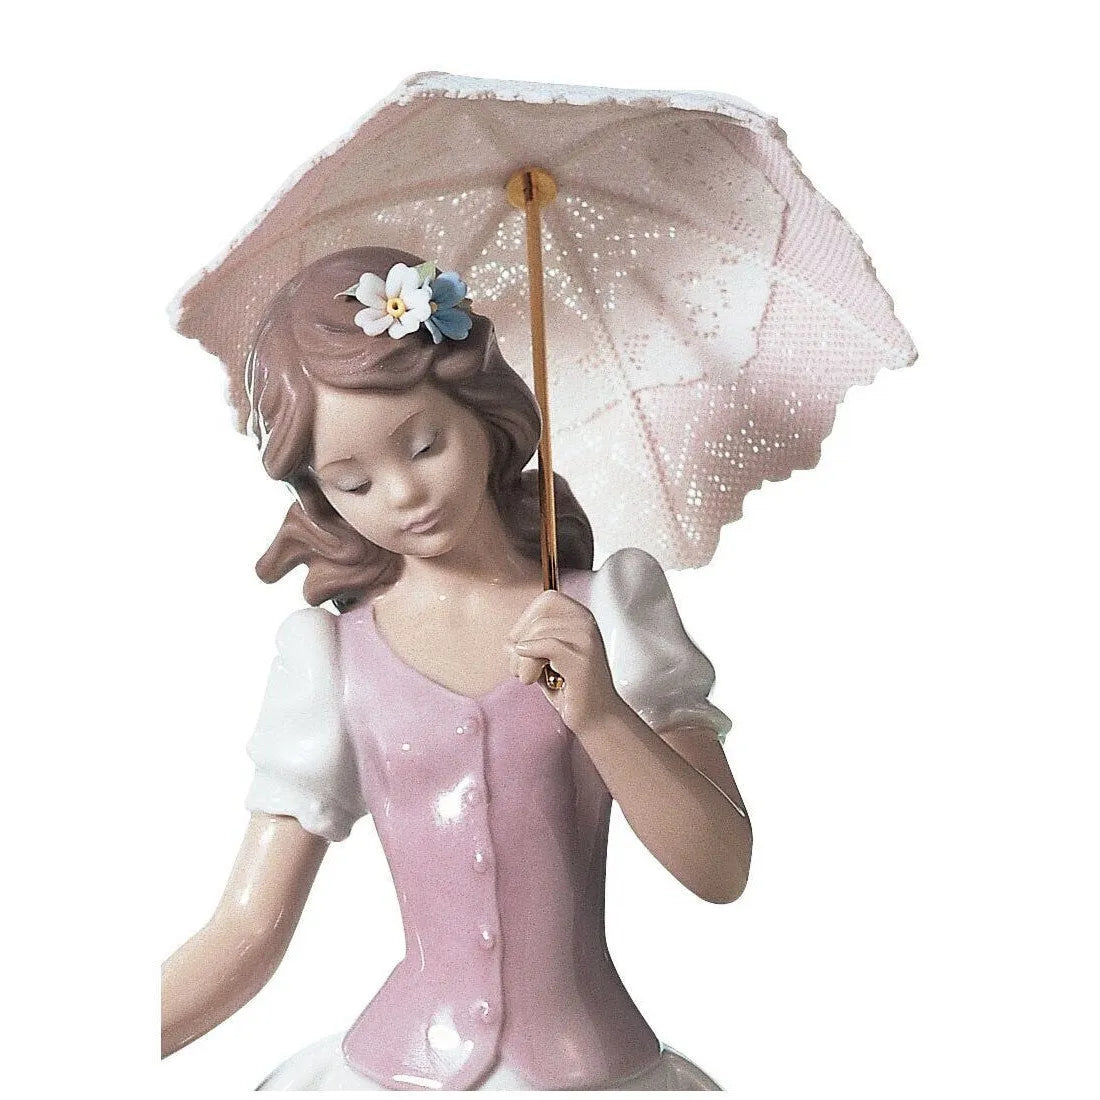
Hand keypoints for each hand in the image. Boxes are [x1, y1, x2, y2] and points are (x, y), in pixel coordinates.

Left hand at [507, 589, 622, 730]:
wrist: (597, 718)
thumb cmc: (571, 688)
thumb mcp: (547, 657)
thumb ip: (530, 641)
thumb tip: (510, 643)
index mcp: (580, 617)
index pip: (547, 599)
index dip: (526, 620)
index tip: (522, 645)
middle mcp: (587, 623)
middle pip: (539, 618)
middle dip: (520, 643)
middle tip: (521, 668)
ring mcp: (586, 640)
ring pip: (538, 633)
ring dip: (522, 660)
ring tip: (529, 678)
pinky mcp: (582, 659)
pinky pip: (547, 646)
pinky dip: (531, 662)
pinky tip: (533, 677)